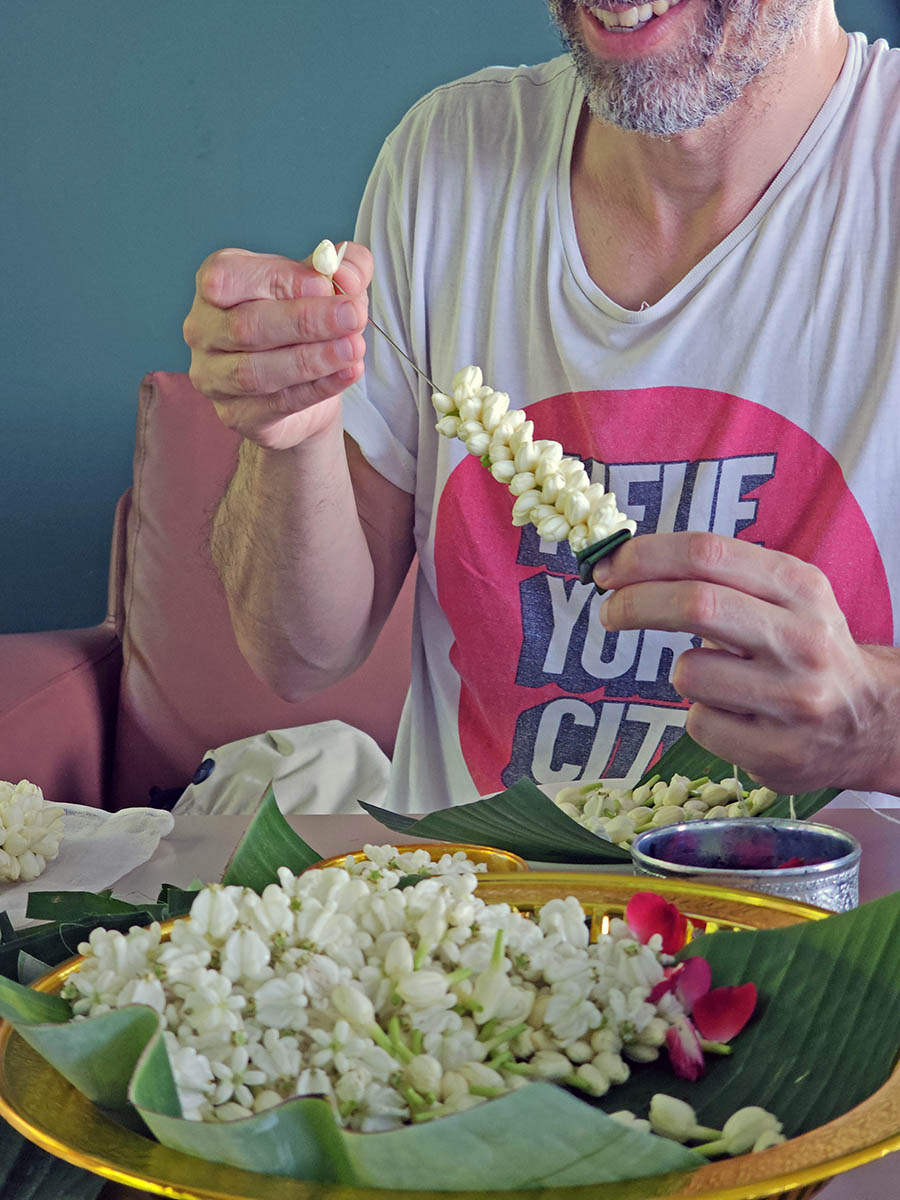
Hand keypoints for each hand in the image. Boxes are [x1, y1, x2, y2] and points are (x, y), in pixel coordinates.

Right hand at [183, 243, 371, 449]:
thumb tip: (348, 274)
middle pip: (245, 325)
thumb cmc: (305, 324)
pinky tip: (347, 373)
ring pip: (256, 370)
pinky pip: (277, 403)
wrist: (302, 387)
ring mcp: (213, 375)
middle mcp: (204, 328)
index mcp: (217, 283)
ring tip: (354, 349)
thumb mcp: (330, 285)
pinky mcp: (235, 414)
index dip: (278, 279)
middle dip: (304, 320)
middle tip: (352, 316)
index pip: (229, 275)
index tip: (325, 284)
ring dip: (310, 359)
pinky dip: (317, 388)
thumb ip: (345, 269)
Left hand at [593, 531, 899, 794]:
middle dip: (635, 604)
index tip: (608, 569)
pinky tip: (738, 715)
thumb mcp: (783, 597)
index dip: (644, 558)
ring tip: (719, 679)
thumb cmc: (802, 648)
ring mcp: (792, 699)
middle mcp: (801, 639)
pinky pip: (699, 723)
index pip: (706, 553)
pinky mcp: (777, 751)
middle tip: (609, 612)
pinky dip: (702, 716)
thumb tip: (625, 568)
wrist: (872, 721)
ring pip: (689, 673)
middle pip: (695, 604)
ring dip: (684, 673)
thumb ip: (718, 577)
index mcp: (799, 587)